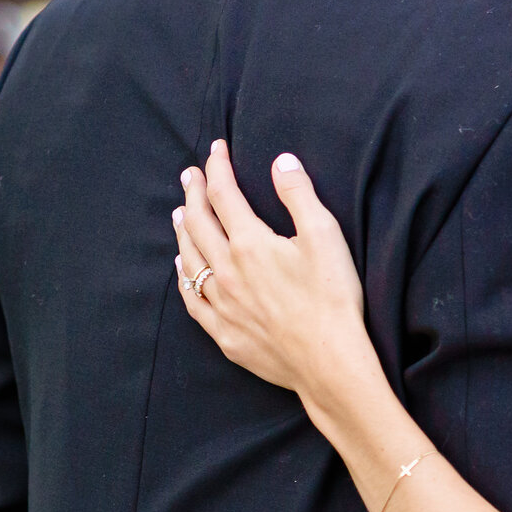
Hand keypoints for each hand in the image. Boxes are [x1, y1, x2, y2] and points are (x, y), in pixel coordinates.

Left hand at [171, 141, 369, 405]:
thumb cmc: (332, 298)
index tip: (216, 149)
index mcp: (249, 243)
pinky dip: (183, 277)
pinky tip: (182, 269)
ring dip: (182, 231)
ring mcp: (221, 304)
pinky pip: (191, 300)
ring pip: (189, 259)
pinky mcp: (223, 333)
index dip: (218, 167)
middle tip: (190, 175)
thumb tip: (281, 161)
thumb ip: (299, 195)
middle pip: (198, 223)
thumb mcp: (325, 236)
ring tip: (179, 213)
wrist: (329, 362)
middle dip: (193, 193)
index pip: (224, 194)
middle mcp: (226, 271)